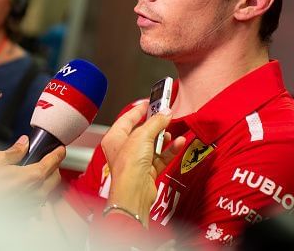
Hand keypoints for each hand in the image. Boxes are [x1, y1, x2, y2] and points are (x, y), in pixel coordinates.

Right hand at [0, 136, 65, 211]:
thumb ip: (15, 150)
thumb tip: (24, 143)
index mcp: (33, 176)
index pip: (54, 161)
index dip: (59, 152)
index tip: (60, 149)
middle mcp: (38, 192)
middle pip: (56, 176)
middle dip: (54, 166)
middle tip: (45, 160)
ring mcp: (34, 205)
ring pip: (49, 189)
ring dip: (45, 181)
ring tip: (32, 175)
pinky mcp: (29, 213)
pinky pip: (39, 201)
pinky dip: (36, 193)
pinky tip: (24, 189)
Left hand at [103, 103, 184, 226]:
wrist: (134, 192)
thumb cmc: (128, 166)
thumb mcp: (143, 136)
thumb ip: (156, 122)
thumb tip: (165, 113)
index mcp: (115, 138)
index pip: (127, 118)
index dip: (140, 109)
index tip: (151, 102)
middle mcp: (124, 149)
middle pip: (142, 131)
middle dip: (155, 124)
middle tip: (166, 114)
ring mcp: (136, 160)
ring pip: (153, 144)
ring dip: (164, 137)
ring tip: (172, 129)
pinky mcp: (148, 170)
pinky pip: (161, 157)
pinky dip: (170, 150)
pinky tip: (178, 142)